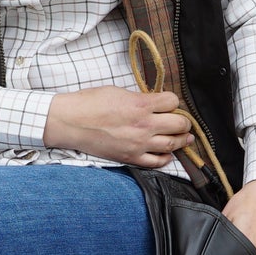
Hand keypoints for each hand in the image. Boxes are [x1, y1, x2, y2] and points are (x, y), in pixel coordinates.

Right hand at [43, 87, 194, 167]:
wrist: (70, 122)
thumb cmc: (90, 103)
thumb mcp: (118, 92)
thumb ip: (139, 98)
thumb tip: (153, 103)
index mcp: (141, 105)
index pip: (173, 102)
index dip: (173, 101)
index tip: (170, 104)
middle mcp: (144, 125)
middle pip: (179, 124)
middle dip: (184, 122)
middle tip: (183, 122)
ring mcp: (138, 144)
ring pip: (172, 144)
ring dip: (181, 140)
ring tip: (185, 138)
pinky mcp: (131, 158)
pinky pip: (157, 162)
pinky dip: (166, 158)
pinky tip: (167, 153)